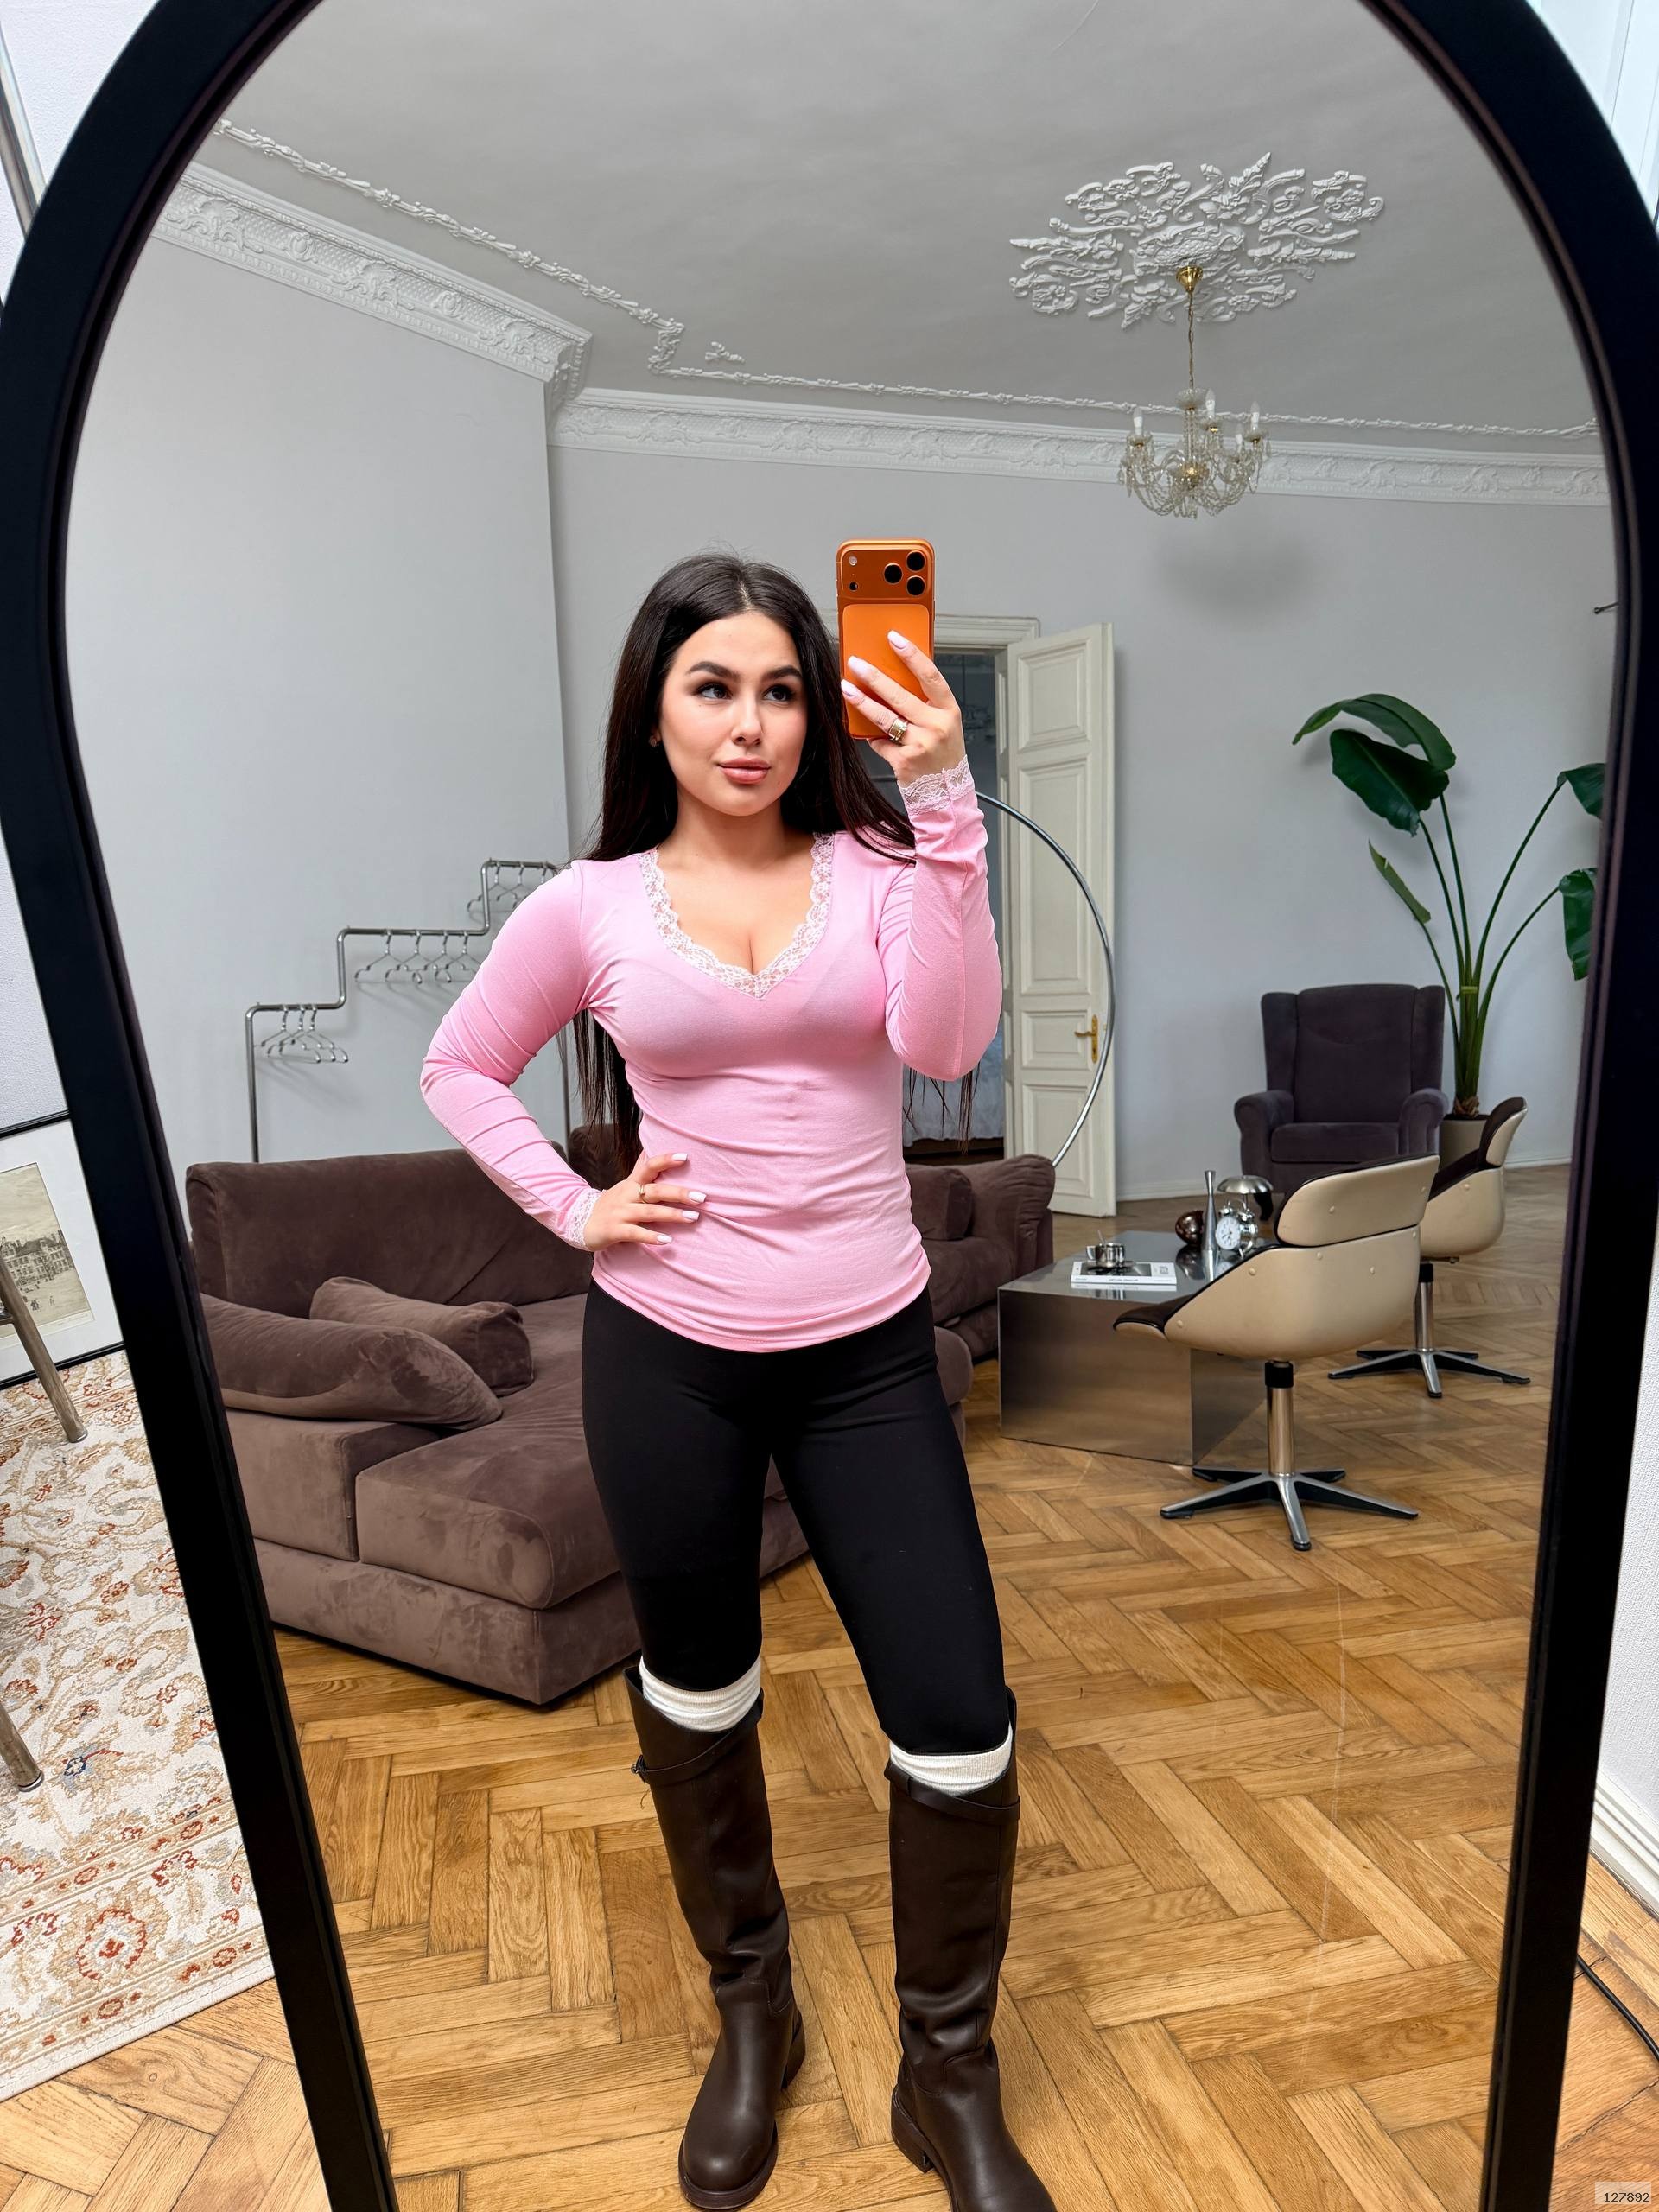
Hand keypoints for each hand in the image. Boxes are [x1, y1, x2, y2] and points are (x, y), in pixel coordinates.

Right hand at [582, 1148, 704, 1253]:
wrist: (580, 1222)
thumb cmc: (612, 1204)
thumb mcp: (625, 1184)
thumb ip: (640, 1169)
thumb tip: (651, 1149)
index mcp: (631, 1183)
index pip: (648, 1166)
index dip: (665, 1160)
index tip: (685, 1157)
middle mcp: (627, 1195)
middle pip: (655, 1190)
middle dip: (679, 1193)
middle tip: (702, 1197)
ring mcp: (620, 1212)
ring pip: (649, 1212)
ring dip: (672, 1214)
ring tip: (694, 1218)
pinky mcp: (615, 1230)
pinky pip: (635, 1233)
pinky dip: (651, 1236)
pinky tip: (667, 1240)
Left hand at [840, 632, 965, 786]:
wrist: (948, 791)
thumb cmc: (944, 753)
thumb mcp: (945, 724)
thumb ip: (926, 704)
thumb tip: (893, 678)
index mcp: (949, 711)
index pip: (930, 676)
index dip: (912, 655)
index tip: (894, 639)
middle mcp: (937, 727)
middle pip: (900, 696)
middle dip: (875, 677)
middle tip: (856, 663)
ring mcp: (921, 745)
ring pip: (885, 718)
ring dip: (862, 702)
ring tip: (847, 688)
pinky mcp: (904, 761)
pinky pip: (881, 743)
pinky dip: (874, 738)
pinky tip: (869, 734)